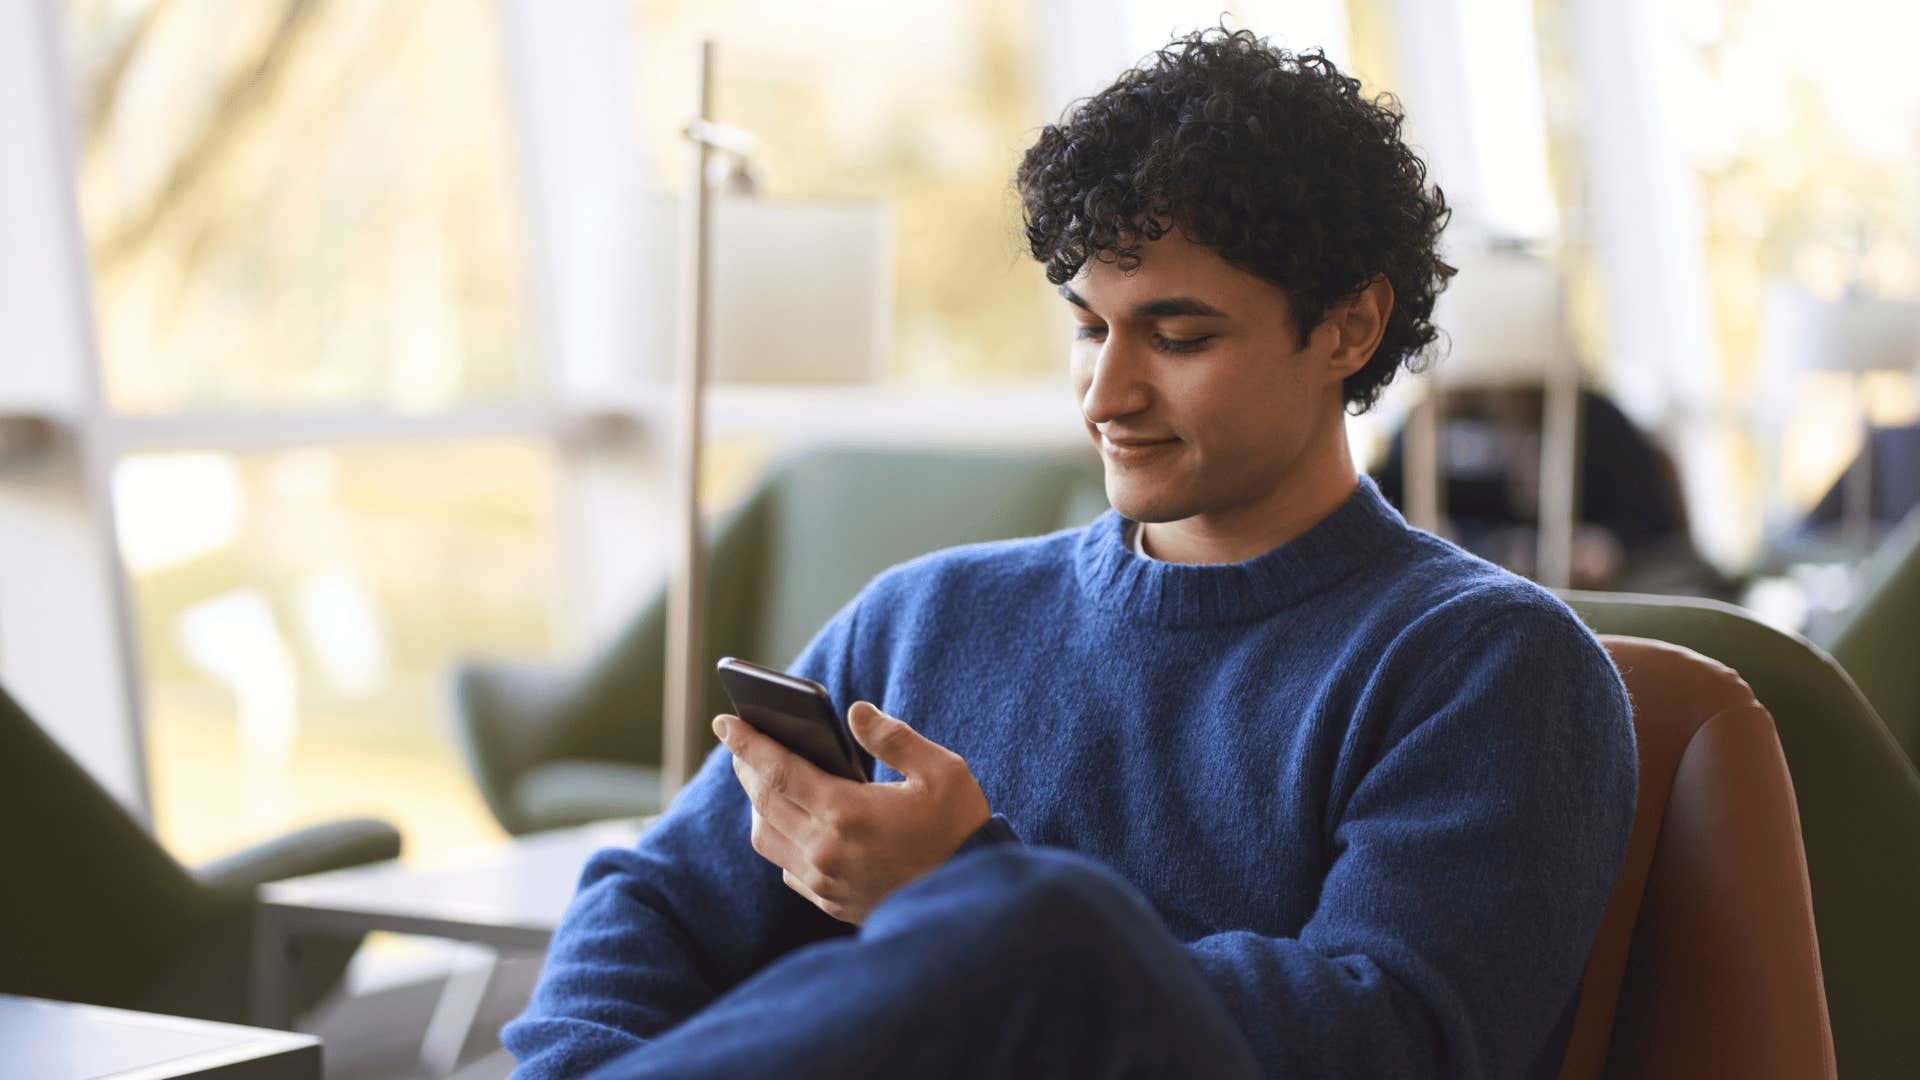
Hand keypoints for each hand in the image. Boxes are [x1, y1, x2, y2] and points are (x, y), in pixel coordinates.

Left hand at [714, 701, 990, 923]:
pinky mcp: (832, 903)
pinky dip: (780, 839)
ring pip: (767, 838)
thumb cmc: (960, 829)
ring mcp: (825, 882)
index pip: (776, 770)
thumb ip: (894, 738)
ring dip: (758, 806)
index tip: (724, 721)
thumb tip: (854, 712)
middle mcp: (825, 850)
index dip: (747, 743)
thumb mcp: (941, 772)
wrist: (975, 901)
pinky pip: (787, 868)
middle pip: (764, 802)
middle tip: (740, 743)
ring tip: (764, 780)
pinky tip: (794, 822)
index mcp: (847, 813)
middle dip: (746, 768)